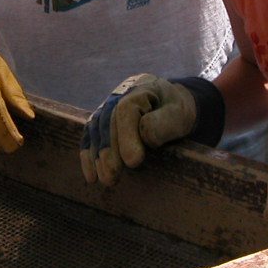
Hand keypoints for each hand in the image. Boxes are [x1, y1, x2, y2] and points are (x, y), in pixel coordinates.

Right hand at [79, 73, 222, 184]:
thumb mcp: (180, 115)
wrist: (170, 104)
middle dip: (109, 151)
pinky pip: (90, 135)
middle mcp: (119, 94)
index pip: (126, 110)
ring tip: (105, 180)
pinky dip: (88, 155)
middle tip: (113, 176)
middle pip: (107, 121)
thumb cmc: (176, 111)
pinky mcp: (101, 119)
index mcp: (141, 87)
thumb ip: (164, 123)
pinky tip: (91, 176)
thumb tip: (145, 137)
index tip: (133, 162)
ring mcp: (107, 105)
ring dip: (97, 156)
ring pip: (96, 129)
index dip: (126, 136)